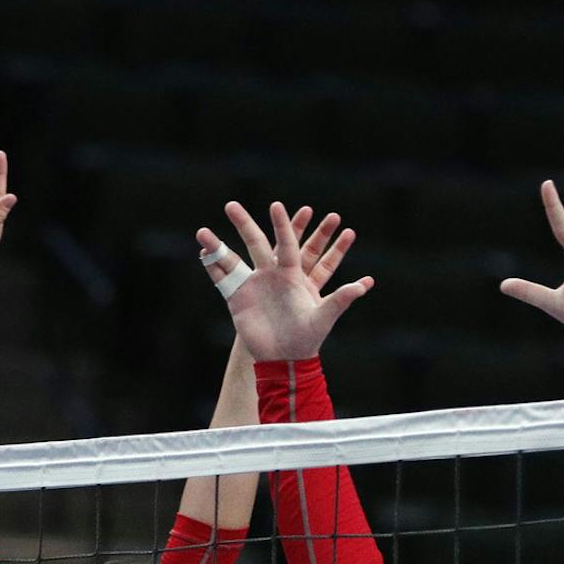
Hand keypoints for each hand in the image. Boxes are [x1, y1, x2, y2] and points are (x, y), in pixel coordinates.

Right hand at [198, 201, 371, 361]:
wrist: (285, 358)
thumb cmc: (307, 337)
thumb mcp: (324, 317)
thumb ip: (340, 299)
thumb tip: (364, 285)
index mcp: (291, 274)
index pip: (287, 244)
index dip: (284, 226)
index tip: (277, 206)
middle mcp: (270, 274)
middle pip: (254, 243)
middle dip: (243, 224)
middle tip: (230, 205)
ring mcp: (252, 285)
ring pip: (231, 259)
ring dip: (216, 245)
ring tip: (201, 231)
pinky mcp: (237, 300)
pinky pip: (221, 280)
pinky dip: (210, 267)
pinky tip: (199, 254)